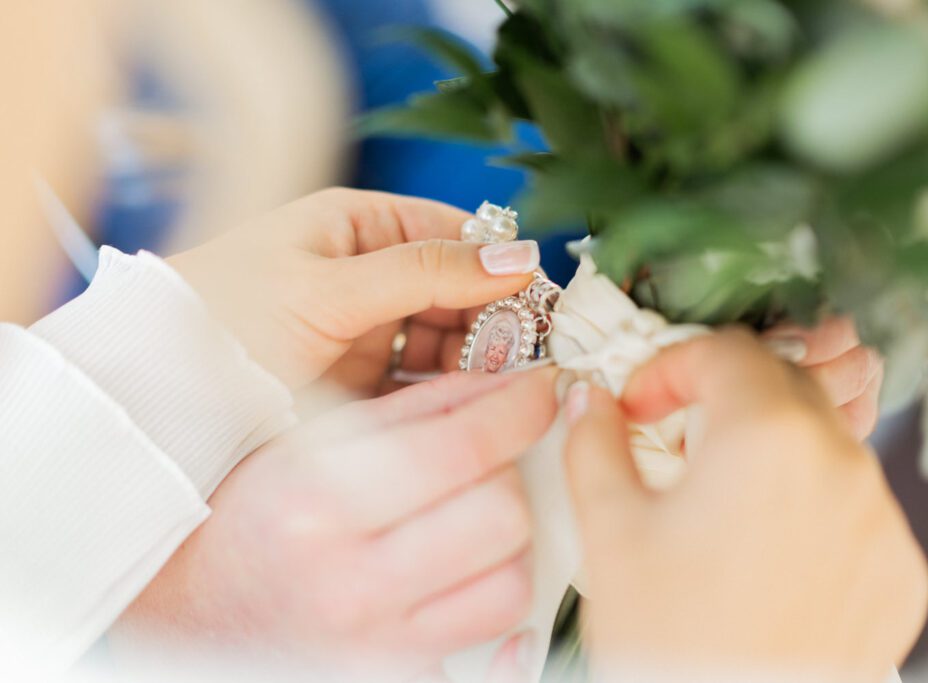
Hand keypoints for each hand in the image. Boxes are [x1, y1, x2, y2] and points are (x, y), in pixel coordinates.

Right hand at [109, 368, 557, 679]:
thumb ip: (412, 412)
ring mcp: (374, 646)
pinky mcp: (392, 678)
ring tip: (470, 521)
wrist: (191, 604)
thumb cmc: (245, 516)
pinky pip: (488, 649)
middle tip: (487, 462)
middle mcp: (350, 582)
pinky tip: (468, 577)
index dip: (520, 409)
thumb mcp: (308, 441)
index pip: (463, 446)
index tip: (537, 394)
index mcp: (319, 502)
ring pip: (510, 586)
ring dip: (506, 543)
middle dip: (510, 475)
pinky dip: (492, 607)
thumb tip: (502, 389)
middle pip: (502, 518)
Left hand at [168, 189, 539, 390]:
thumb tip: (520, 255)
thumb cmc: (228, 316)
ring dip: (474, 364)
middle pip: (457, 291)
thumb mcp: (329, 288)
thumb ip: (426, 272)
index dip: (501, 265)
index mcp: (357, 226)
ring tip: (505, 390)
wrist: (156, 391)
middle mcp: (366, 273)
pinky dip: (444, 395)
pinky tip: (469, 410)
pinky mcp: (357, 382)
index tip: (545, 302)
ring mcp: (363, 330)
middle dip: (494, 322)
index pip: (453, 234)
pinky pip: (417, 383)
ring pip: (443, 341)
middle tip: (530, 360)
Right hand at [563, 330, 927, 682]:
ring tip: (720, 504)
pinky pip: (854, 505)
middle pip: (781, 385)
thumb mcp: (610, 531)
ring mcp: (881, 519)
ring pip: (822, 443)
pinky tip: (766, 549)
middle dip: (723, 399)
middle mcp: (841, 464)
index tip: (643, 405)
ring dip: (769, 451)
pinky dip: (811, 505)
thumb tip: (590, 404)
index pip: (726, 351)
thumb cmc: (673, 644)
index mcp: (767, 438)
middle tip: (679, 443)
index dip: (671, 367)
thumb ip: (593, 444)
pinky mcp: (899, 569)